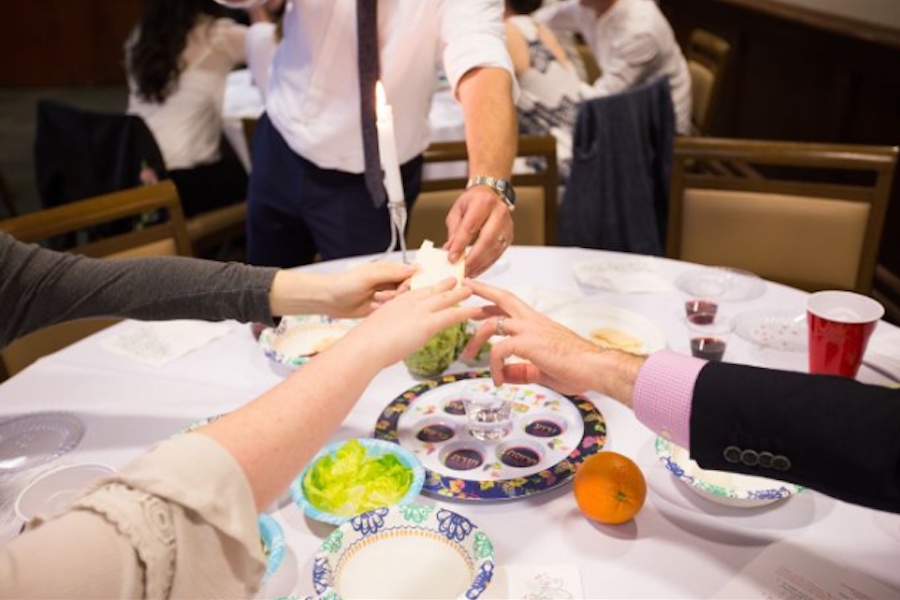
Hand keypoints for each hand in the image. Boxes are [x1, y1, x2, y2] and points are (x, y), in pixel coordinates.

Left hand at [269, 262, 413, 317]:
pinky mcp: (380, 309)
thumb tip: (414, 269)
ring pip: (401, 301)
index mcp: (388, 270)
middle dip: (400, 294)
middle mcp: (389, 283)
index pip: (411, 274)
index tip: (404, 289)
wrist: (328, 300)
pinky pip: (392, 311)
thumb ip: (391, 273)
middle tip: (385, 296)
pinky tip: (376, 308)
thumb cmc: (345, 284)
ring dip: (391, 303)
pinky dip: (387, 311)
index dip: (412, 282)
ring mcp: (385, 296)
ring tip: (376, 300)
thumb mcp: (369, 276)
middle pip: (408, 289)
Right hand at [341, 277, 481, 368]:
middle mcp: (409, 303)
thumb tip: (389, 337)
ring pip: (445, 299)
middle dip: (445, 285)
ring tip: (470, 289)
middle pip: (431, 290)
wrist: (365, 346)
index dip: (427, 288)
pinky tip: (476, 311)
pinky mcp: (428, 323)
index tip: (433, 284)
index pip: (415, 291)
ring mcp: (420, 311)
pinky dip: (466, 312)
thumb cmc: (365, 343)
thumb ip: (386, 329)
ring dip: (459, 294)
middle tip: (455, 280)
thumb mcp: (375, 329)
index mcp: (396, 302)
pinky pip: (452, 315)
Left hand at [444, 187, 513, 277]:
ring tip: (468, 272)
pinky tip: (477, 269)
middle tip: (462, 269)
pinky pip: (498, 253)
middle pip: (487, 240)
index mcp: (483, 202)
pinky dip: (487, 264)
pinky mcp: (509, 236)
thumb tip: (450, 249)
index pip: (471, 227)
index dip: (461, 244)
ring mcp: (507, 225)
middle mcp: (499, 212)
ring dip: (480, 264)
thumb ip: (454, 230)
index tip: (452, 257)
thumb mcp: (458, 211)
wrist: (490, 194)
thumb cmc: (474, 201)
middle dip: (473, 258)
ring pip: (494, 249)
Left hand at [461, 280, 644, 400]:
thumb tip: (507, 375)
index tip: (478, 299)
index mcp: (537, 323)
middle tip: (463, 288)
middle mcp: (532, 321)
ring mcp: (530, 329)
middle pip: (502, 298)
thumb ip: (523, 370)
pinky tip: (498, 379)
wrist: (595, 368)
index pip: (511, 304)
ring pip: (492, 324)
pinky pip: (499, 350)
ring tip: (467, 356)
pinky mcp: (528, 343)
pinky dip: (493, 365)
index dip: (493, 300)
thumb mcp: (543, 369)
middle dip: (481, 291)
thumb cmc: (577, 368)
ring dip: (475, 339)